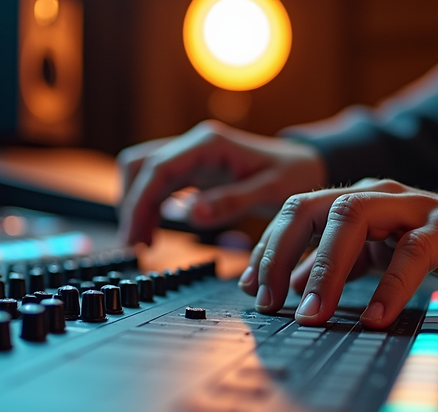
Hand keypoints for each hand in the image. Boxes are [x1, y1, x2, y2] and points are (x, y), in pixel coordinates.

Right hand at [116, 120, 327, 246]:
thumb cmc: (294, 175)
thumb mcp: (271, 192)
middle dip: (131, 204)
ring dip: (136, 205)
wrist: (306, 165)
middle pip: (140, 166)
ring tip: (142, 242)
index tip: (135, 234)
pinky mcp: (193, 170)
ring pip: (144, 172)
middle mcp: (195, 144)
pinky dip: (149, 206)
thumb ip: (233, 202)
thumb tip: (192, 215)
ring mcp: (191, 155)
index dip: (140, 202)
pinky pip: (158, 184)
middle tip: (134, 244)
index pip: (159, 168)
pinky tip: (153, 233)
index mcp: (210, 143)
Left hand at [237, 179, 437, 328]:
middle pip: (314, 207)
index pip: (298, 210)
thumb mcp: (381, 258)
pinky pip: (412, 252)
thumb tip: (290, 285)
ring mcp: (416, 208)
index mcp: (362, 200)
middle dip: (282, 254)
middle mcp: (382, 195)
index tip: (250, 289)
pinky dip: (388, 286)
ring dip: (324, 269)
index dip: (269, 248)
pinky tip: (373, 318)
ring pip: (353, 218)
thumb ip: (338, 264)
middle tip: (268, 302)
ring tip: (311, 314)